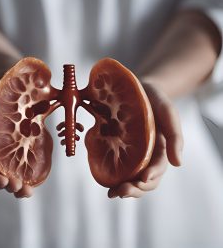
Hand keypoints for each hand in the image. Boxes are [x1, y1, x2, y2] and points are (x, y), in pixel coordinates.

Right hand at [0, 85, 32, 197]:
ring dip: (19, 182)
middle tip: (18, 189)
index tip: (3, 182)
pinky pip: (27, 156)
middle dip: (7, 182)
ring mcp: (13, 142)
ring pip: (13, 167)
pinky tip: (36, 179)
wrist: (14, 76)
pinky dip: (30, 170)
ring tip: (26, 192)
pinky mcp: (27, 138)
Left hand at [108, 80, 182, 197]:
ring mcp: (132, 153)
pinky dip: (111, 174)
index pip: (158, 169)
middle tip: (121, 191)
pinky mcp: (118, 147)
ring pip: (130, 177)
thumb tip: (178, 164)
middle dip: (135, 188)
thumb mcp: (168, 113)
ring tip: (112, 192)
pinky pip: (116, 164)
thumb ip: (175, 136)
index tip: (142, 179)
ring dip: (123, 187)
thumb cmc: (156, 101)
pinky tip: (104, 178)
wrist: (139, 88)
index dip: (151, 176)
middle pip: (143, 179)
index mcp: (160, 150)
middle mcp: (146, 155)